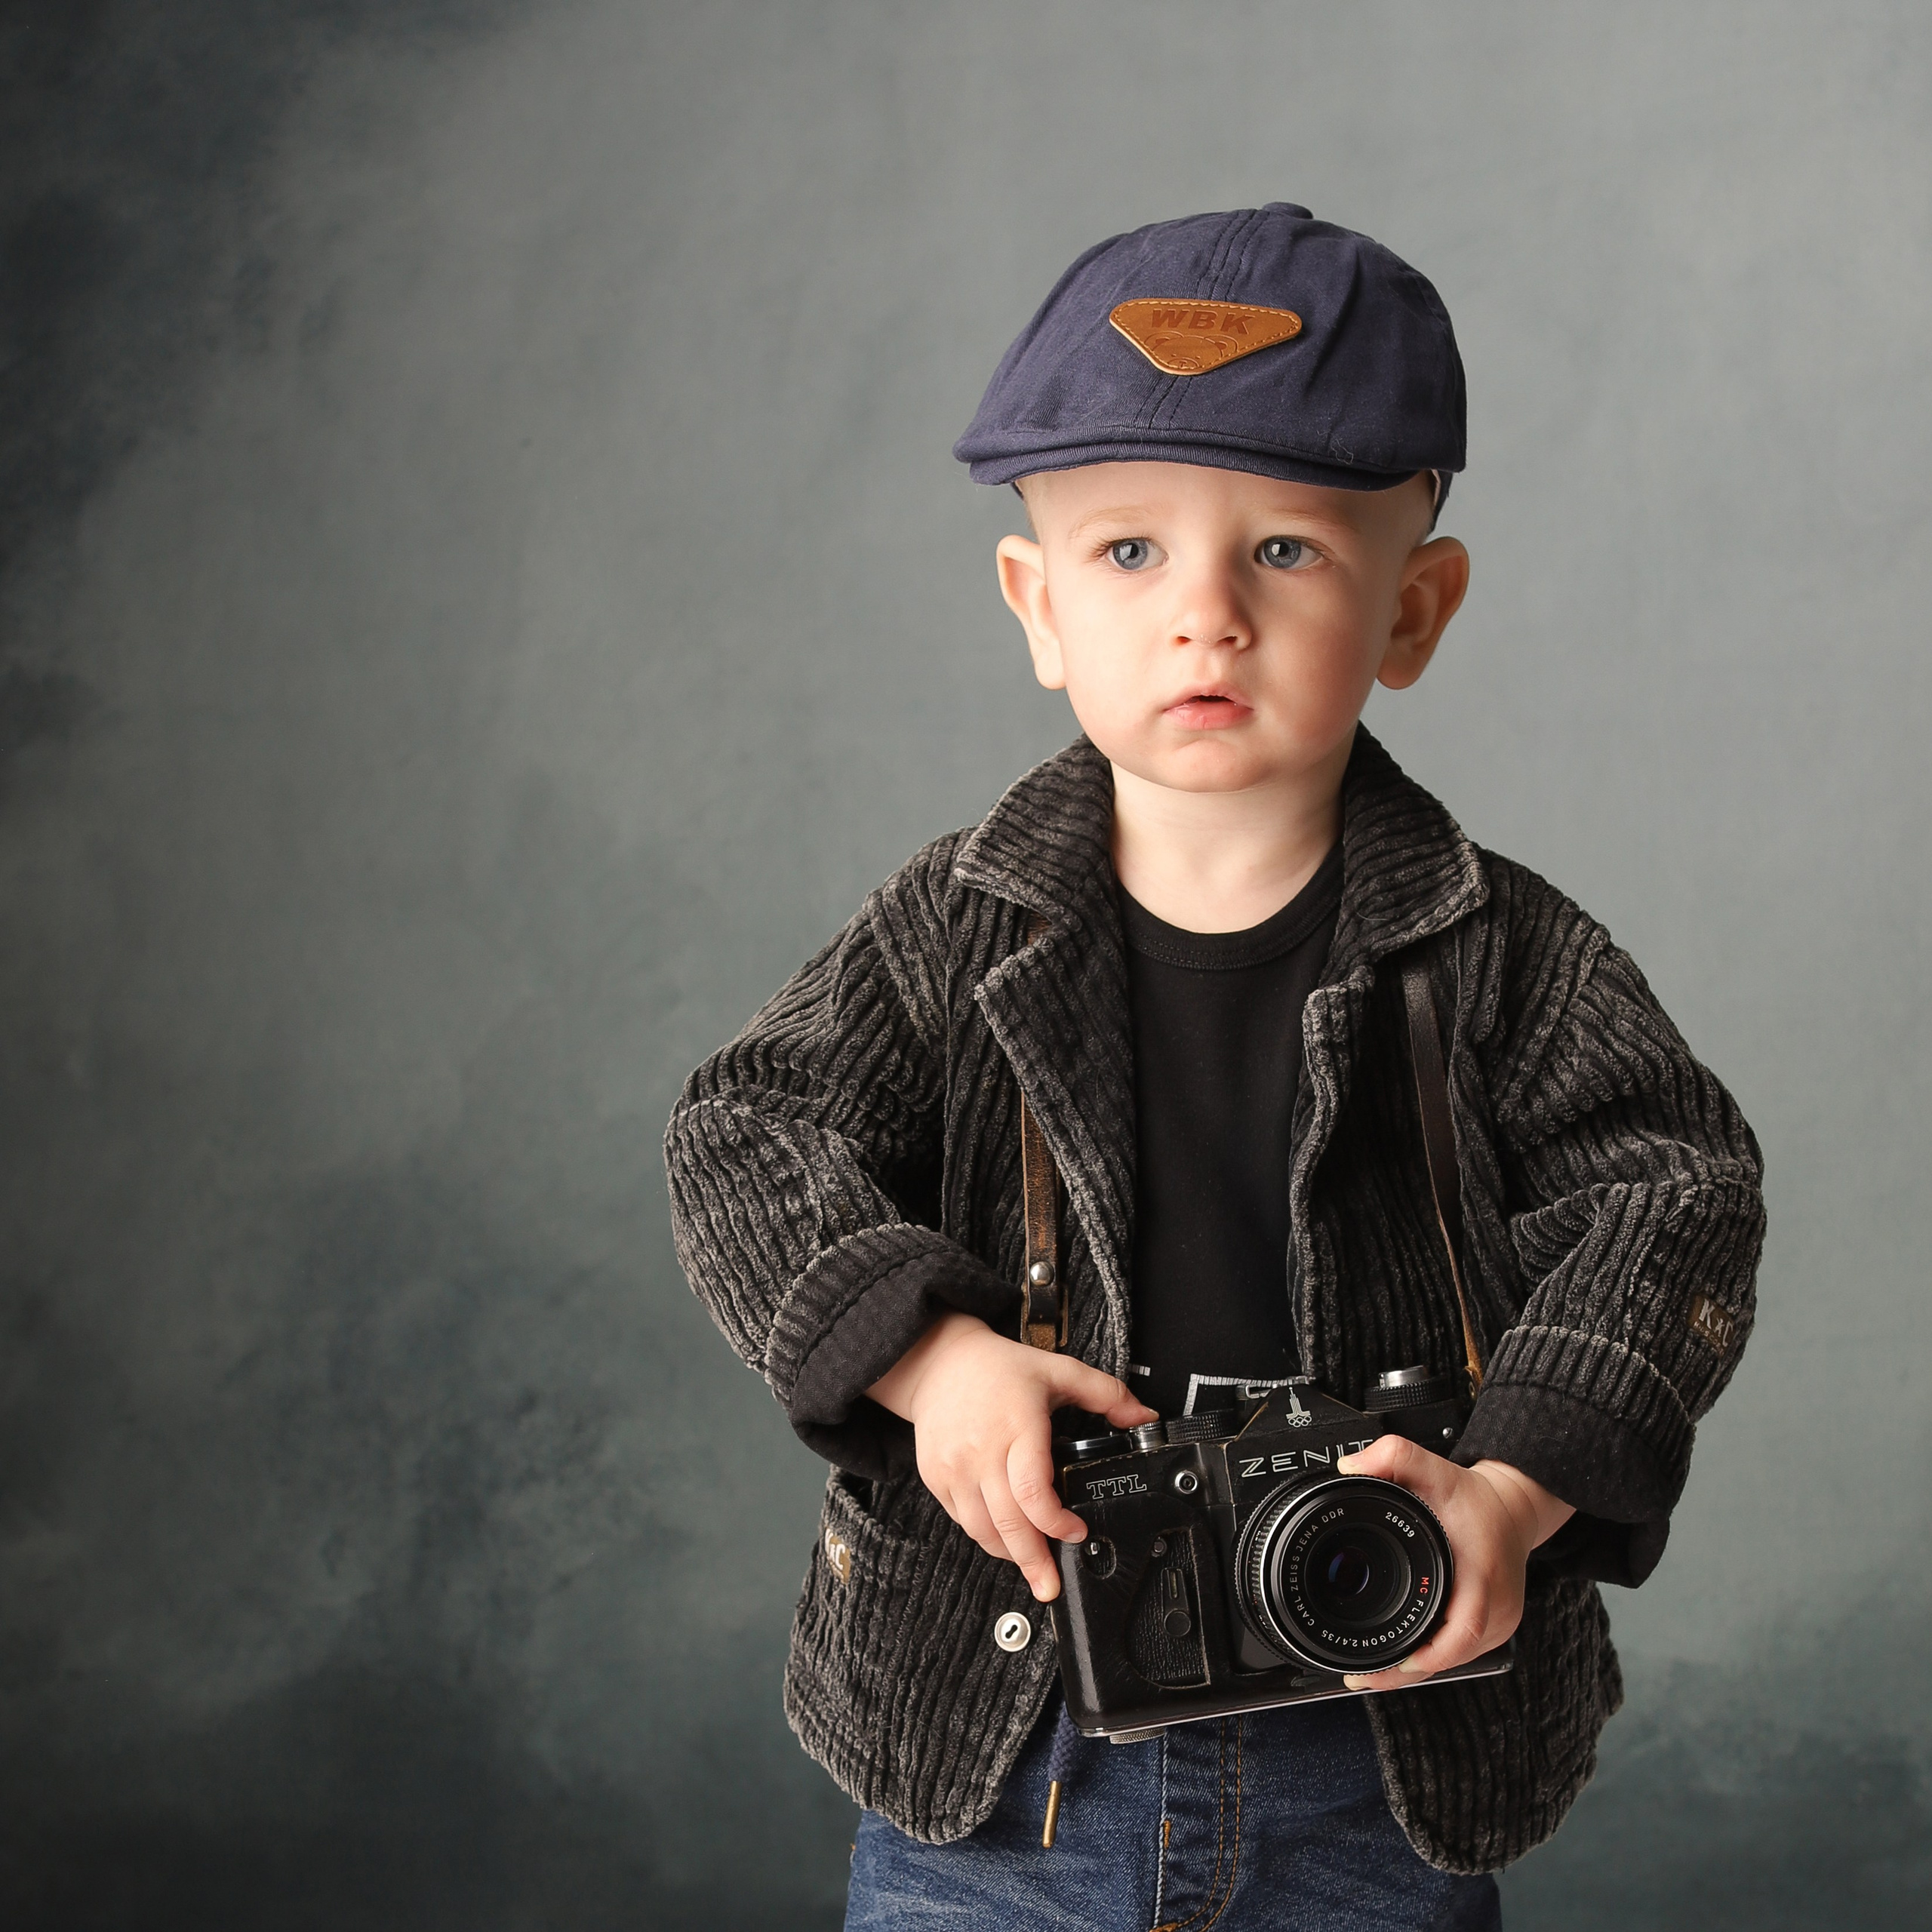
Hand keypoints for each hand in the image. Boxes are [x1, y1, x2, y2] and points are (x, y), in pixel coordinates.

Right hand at [866, 1312, 1156, 1601]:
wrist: (939, 1362)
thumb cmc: (1000, 1368)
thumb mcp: (1060, 1371)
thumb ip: (1107, 1394)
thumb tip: (1146, 1418)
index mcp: (1016, 1427)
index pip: (1033, 1491)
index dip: (1056, 1523)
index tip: (1077, 1532)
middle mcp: (982, 1452)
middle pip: (1009, 1523)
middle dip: (1035, 1561)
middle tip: (1051, 1585)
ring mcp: (954, 1468)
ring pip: (983, 1530)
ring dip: (1011, 1553)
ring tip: (1032, 1564)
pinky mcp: (936, 1478)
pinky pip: (963, 1521)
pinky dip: (987, 1536)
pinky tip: (1005, 1537)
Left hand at [1331, 1440, 1574, 1691]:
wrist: (1512, 1508)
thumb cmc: (1474, 1498)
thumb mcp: (1434, 1467)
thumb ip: (1393, 1456)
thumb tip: (1349, 1467)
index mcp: (1483, 1575)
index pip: (1462, 1630)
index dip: (1427, 1654)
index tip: (1393, 1662)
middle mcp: (1497, 1607)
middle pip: (1453, 1656)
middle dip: (1406, 1673)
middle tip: (1361, 1677)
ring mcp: (1500, 1622)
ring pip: (1455, 1659)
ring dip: (1417, 1668)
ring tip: (1373, 1672)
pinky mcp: (1495, 1627)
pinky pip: (1460, 1651)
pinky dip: (1431, 1656)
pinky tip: (1403, 1658)